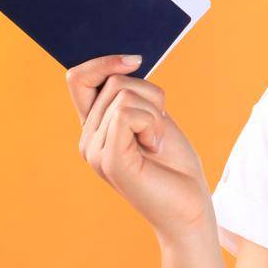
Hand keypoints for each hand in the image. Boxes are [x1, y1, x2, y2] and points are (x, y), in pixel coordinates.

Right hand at [66, 54, 212, 245]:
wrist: (189, 207)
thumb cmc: (174, 165)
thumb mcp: (154, 119)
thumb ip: (133, 97)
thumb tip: (128, 62)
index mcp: (94, 128)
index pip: (78, 79)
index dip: (103, 62)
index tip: (135, 61)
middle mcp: (88, 139)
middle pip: (113, 82)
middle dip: (150, 96)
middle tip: (158, 131)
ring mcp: (94, 151)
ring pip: (123, 94)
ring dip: (154, 112)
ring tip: (156, 143)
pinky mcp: (108, 160)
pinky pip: (126, 113)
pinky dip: (151, 123)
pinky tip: (155, 147)